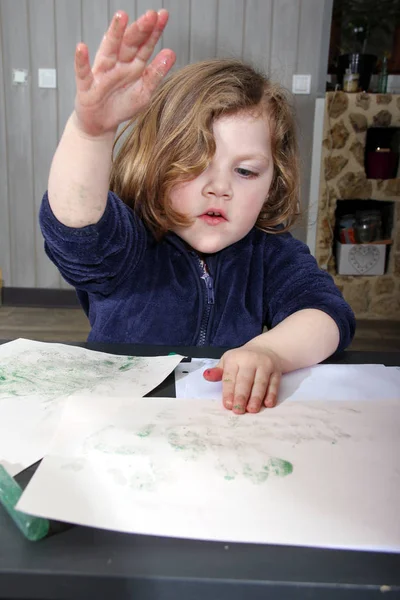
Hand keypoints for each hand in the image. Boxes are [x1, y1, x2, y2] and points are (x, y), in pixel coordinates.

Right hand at [73, 10, 175, 136]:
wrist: (101, 124)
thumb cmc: (122, 106)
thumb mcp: (144, 93)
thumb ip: (156, 74)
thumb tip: (171, 54)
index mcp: (134, 66)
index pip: (145, 45)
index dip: (154, 31)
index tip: (163, 15)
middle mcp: (118, 64)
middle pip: (129, 44)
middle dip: (139, 29)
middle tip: (150, 15)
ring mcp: (102, 73)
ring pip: (108, 50)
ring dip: (114, 34)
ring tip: (121, 17)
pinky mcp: (87, 86)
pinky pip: (83, 72)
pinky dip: (81, 61)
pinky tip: (81, 48)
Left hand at [203, 347, 281, 413]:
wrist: (266, 349)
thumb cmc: (242, 359)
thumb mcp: (228, 361)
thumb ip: (218, 372)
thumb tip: (207, 376)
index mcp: (235, 359)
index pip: (230, 376)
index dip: (229, 391)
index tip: (228, 405)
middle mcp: (250, 361)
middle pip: (245, 380)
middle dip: (242, 396)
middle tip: (238, 410)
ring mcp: (265, 365)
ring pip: (260, 383)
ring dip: (256, 397)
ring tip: (252, 410)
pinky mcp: (276, 371)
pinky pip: (274, 384)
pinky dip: (272, 394)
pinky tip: (268, 404)